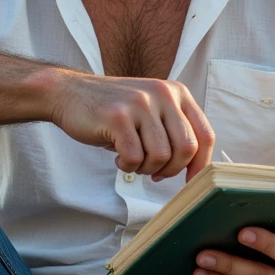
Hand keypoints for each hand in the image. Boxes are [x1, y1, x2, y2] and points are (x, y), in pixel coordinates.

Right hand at [47, 70, 215, 180]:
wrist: (70, 93)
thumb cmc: (114, 111)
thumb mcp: (152, 111)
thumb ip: (175, 130)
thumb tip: (197, 168)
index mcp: (176, 92)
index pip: (205, 134)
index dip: (201, 164)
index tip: (190, 181)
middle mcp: (162, 93)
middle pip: (186, 149)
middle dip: (172, 170)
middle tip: (154, 172)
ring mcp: (140, 103)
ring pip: (161, 157)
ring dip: (146, 168)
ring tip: (131, 159)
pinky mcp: (118, 116)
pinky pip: (135, 158)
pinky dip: (128, 166)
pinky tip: (118, 157)